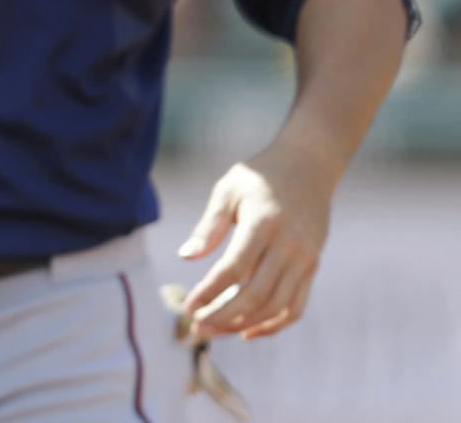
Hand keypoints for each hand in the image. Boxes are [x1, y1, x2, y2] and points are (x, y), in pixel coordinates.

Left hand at [177, 144, 339, 339]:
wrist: (308, 166)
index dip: (210, 292)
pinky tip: (246, 331)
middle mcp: (289, 245)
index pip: (234, 268)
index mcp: (263, 223)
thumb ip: (209, 225)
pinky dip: (273, 325)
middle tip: (196, 329)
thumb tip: (186, 256)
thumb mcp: (228, 190)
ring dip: (244, 325)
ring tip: (215, 332)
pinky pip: (296, 306)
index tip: (189, 306)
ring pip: (277, 307)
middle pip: (256, 294)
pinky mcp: (313, 267)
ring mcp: (305, 259)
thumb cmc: (259, 176)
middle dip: (223, 317)